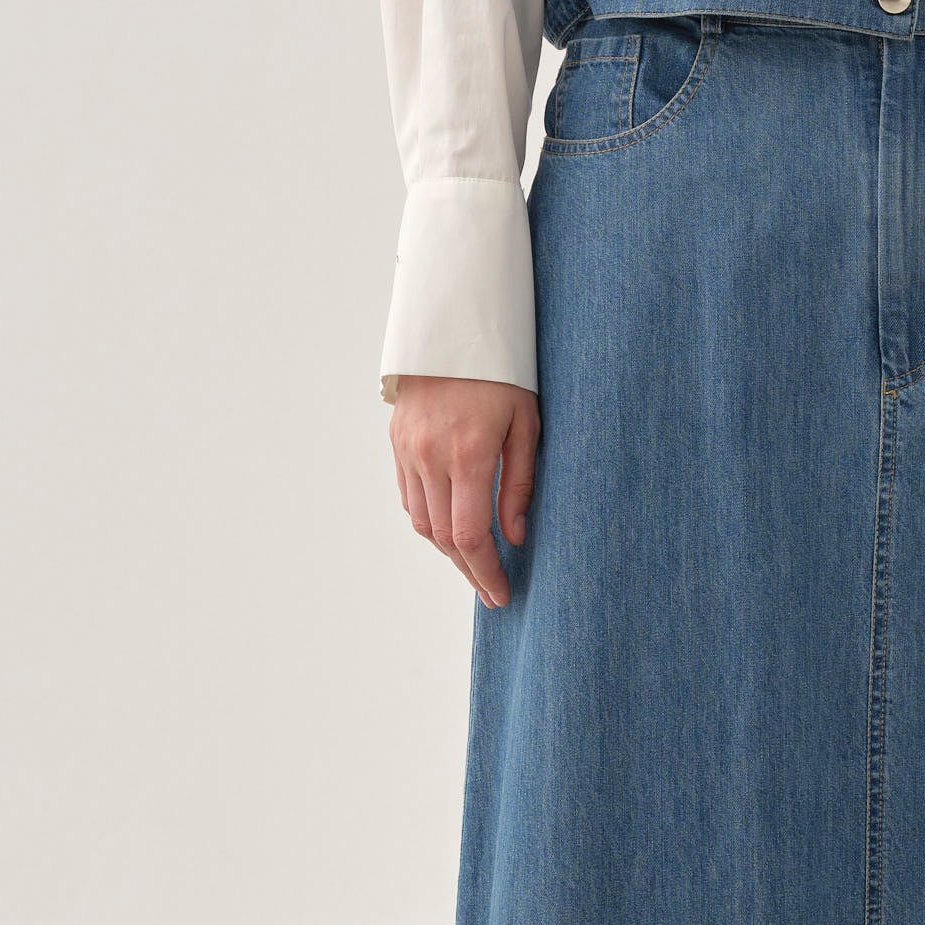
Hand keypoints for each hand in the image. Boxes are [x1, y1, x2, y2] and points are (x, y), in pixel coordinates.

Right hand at [387, 376, 538, 605]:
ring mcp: (408, 450)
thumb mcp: (526, 424)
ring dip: (447, 548)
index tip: (501, 594)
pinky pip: (410, 497)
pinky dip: (428, 519)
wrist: (454, 330)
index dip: (485, 572)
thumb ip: (518, 483)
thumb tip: (515, 537)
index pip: (470, 535)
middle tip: (492, 590)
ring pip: (422, 521)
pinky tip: (450, 526)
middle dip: (469, 570)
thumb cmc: (503, 374)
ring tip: (476, 562)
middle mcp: (430, 457)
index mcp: (467, 454)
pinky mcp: (397, 443)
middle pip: (443, 537)